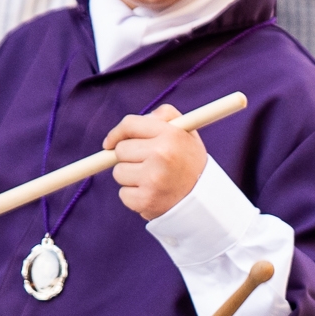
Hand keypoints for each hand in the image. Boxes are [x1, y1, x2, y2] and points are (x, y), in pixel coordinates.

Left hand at [104, 103, 210, 219]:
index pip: (129, 125)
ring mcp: (153, 179)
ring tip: (151, 180)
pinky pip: (123, 193)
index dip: (116, 133)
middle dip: (128, 157)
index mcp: (170, 134)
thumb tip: (140, 119)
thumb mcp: (187, 132)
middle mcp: (161, 154)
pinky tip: (151, 194)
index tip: (110, 142)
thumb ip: (166, 115)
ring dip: (129, 176)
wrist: (204, 200)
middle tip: (145, 163)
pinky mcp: (145, 200)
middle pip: (120, 149)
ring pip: (119, 172)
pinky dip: (133, 195)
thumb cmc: (190, 162)